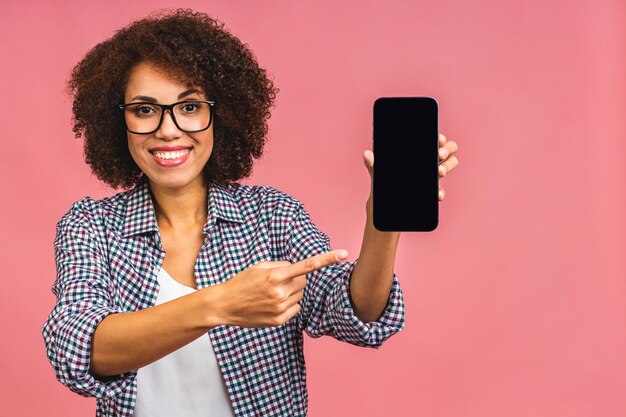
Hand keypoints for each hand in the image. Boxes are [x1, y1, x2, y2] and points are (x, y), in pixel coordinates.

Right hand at [214, 249, 348, 326]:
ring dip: (291, 292)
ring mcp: (281, 308)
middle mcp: (280, 292)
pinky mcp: (280, 320)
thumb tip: (299, 270)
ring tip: (271, 293)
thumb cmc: (242, 282)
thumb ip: (281, 265)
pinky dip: (289, 304)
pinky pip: (296, 308)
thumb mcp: (260, 267)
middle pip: (304, 281)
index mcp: (275, 276)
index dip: (327, 259)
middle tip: (277, 280)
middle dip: (295, 279)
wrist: (225, 305)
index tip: (344, 254)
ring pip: (300, 295)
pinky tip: (272, 304)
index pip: (307, 266)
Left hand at [363, 132, 458, 203]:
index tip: (438, 139)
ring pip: (450, 165)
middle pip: (448, 149)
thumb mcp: (378, 171)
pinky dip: (440, 192)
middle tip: (438, 155)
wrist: (384, 203)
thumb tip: (367, 154)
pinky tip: (436, 193)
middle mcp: (428, 161)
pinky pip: (441, 190)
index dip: (439, 137)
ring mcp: (432, 176)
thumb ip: (373, 162)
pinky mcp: (431, 192)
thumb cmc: (383, 181)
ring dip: (448, 166)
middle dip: (447, 149)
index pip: (435, 139)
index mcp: (418, 152)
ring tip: (439, 172)